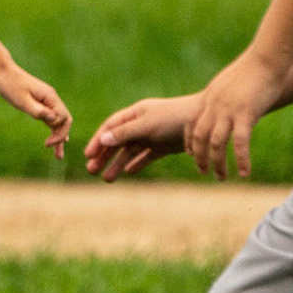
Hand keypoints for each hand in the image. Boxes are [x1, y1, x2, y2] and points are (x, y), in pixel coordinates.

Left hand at [0, 63, 72, 157]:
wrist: (3, 72)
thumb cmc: (11, 85)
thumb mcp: (22, 101)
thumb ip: (38, 111)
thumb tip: (54, 121)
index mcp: (50, 97)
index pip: (64, 118)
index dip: (59, 133)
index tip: (46, 144)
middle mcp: (52, 99)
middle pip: (65, 121)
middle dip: (62, 138)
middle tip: (57, 155)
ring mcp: (47, 101)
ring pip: (58, 122)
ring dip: (59, 138)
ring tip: (58, 156)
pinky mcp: (40, 104)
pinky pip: (50, 119)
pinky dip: (53, 131)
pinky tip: (54, 141)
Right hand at [84, 95, 198, 181]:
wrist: (204, 123)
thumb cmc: (174, 118)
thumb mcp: (147, 125)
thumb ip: (125, 133)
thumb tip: (103, 140)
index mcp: (136, 113)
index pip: (111, 127)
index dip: (99, 140)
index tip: (88, 155)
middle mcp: (143, 124)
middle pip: (118, 141)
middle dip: (105, 155)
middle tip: (91, 170)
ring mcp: (153, 136)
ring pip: (131, 151)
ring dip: (118, 164)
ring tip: (107, 179)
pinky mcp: (164, 147)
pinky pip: (146, 156)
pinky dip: (137, 163)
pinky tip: (128, 172)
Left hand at [187, 51, 285, 179]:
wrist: (267, 58)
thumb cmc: (254, 69)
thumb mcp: (230, 82)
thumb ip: (224, 96)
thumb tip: (227, 105)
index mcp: (209, 97)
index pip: (191, 123)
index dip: (189, 140)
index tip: (189, 153)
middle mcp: (214, 105)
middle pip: (198, 136)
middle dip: (198, 157)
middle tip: (203, 171)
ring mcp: (228, 110)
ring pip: (215, 143)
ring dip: (217, 163)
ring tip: (221, 177)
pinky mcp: (246, 114)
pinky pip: (240, 143)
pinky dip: (241, 160)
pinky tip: (245, 173)